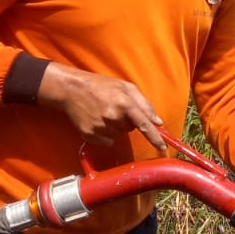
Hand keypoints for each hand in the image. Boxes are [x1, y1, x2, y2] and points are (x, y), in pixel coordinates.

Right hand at [37, 63, 166, 152]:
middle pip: (130, 129)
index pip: (145, 125)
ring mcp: (101, 128)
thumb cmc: (101, 86)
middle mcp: (114, 117)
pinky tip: (96, 120)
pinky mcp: (90, 135)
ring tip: (103, 111)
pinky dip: (104, 133)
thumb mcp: (126, 87)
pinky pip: (106, 141)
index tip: (163, 147)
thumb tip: (157, 122)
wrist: (71, 90)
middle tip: (114, 107)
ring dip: (115, 126)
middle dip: (127, 120)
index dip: (155, 137)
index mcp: (125, 103)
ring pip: (118, 134)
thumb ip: (144, 104)